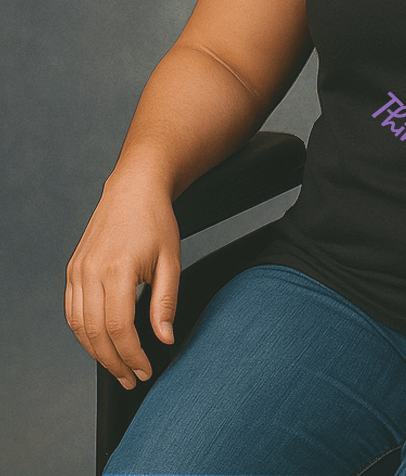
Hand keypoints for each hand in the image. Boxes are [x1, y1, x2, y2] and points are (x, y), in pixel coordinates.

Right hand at [65, 178, 180, 389]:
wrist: (134, 189)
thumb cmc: (156, 221)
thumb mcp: (172, 260)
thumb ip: (165, 302)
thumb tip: (163, 339)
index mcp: (117, 269)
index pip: (119, 328)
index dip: (132, 355)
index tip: (146, 370)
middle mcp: (90, 271)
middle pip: (95, 333)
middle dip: (114, 362)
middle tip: (132, 378)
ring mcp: (77, 271)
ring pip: (79, 327)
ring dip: (96, 353)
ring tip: (119, 368)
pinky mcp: (72, 270)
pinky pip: (72, 312)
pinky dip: (84, 333)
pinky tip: (102, 343)